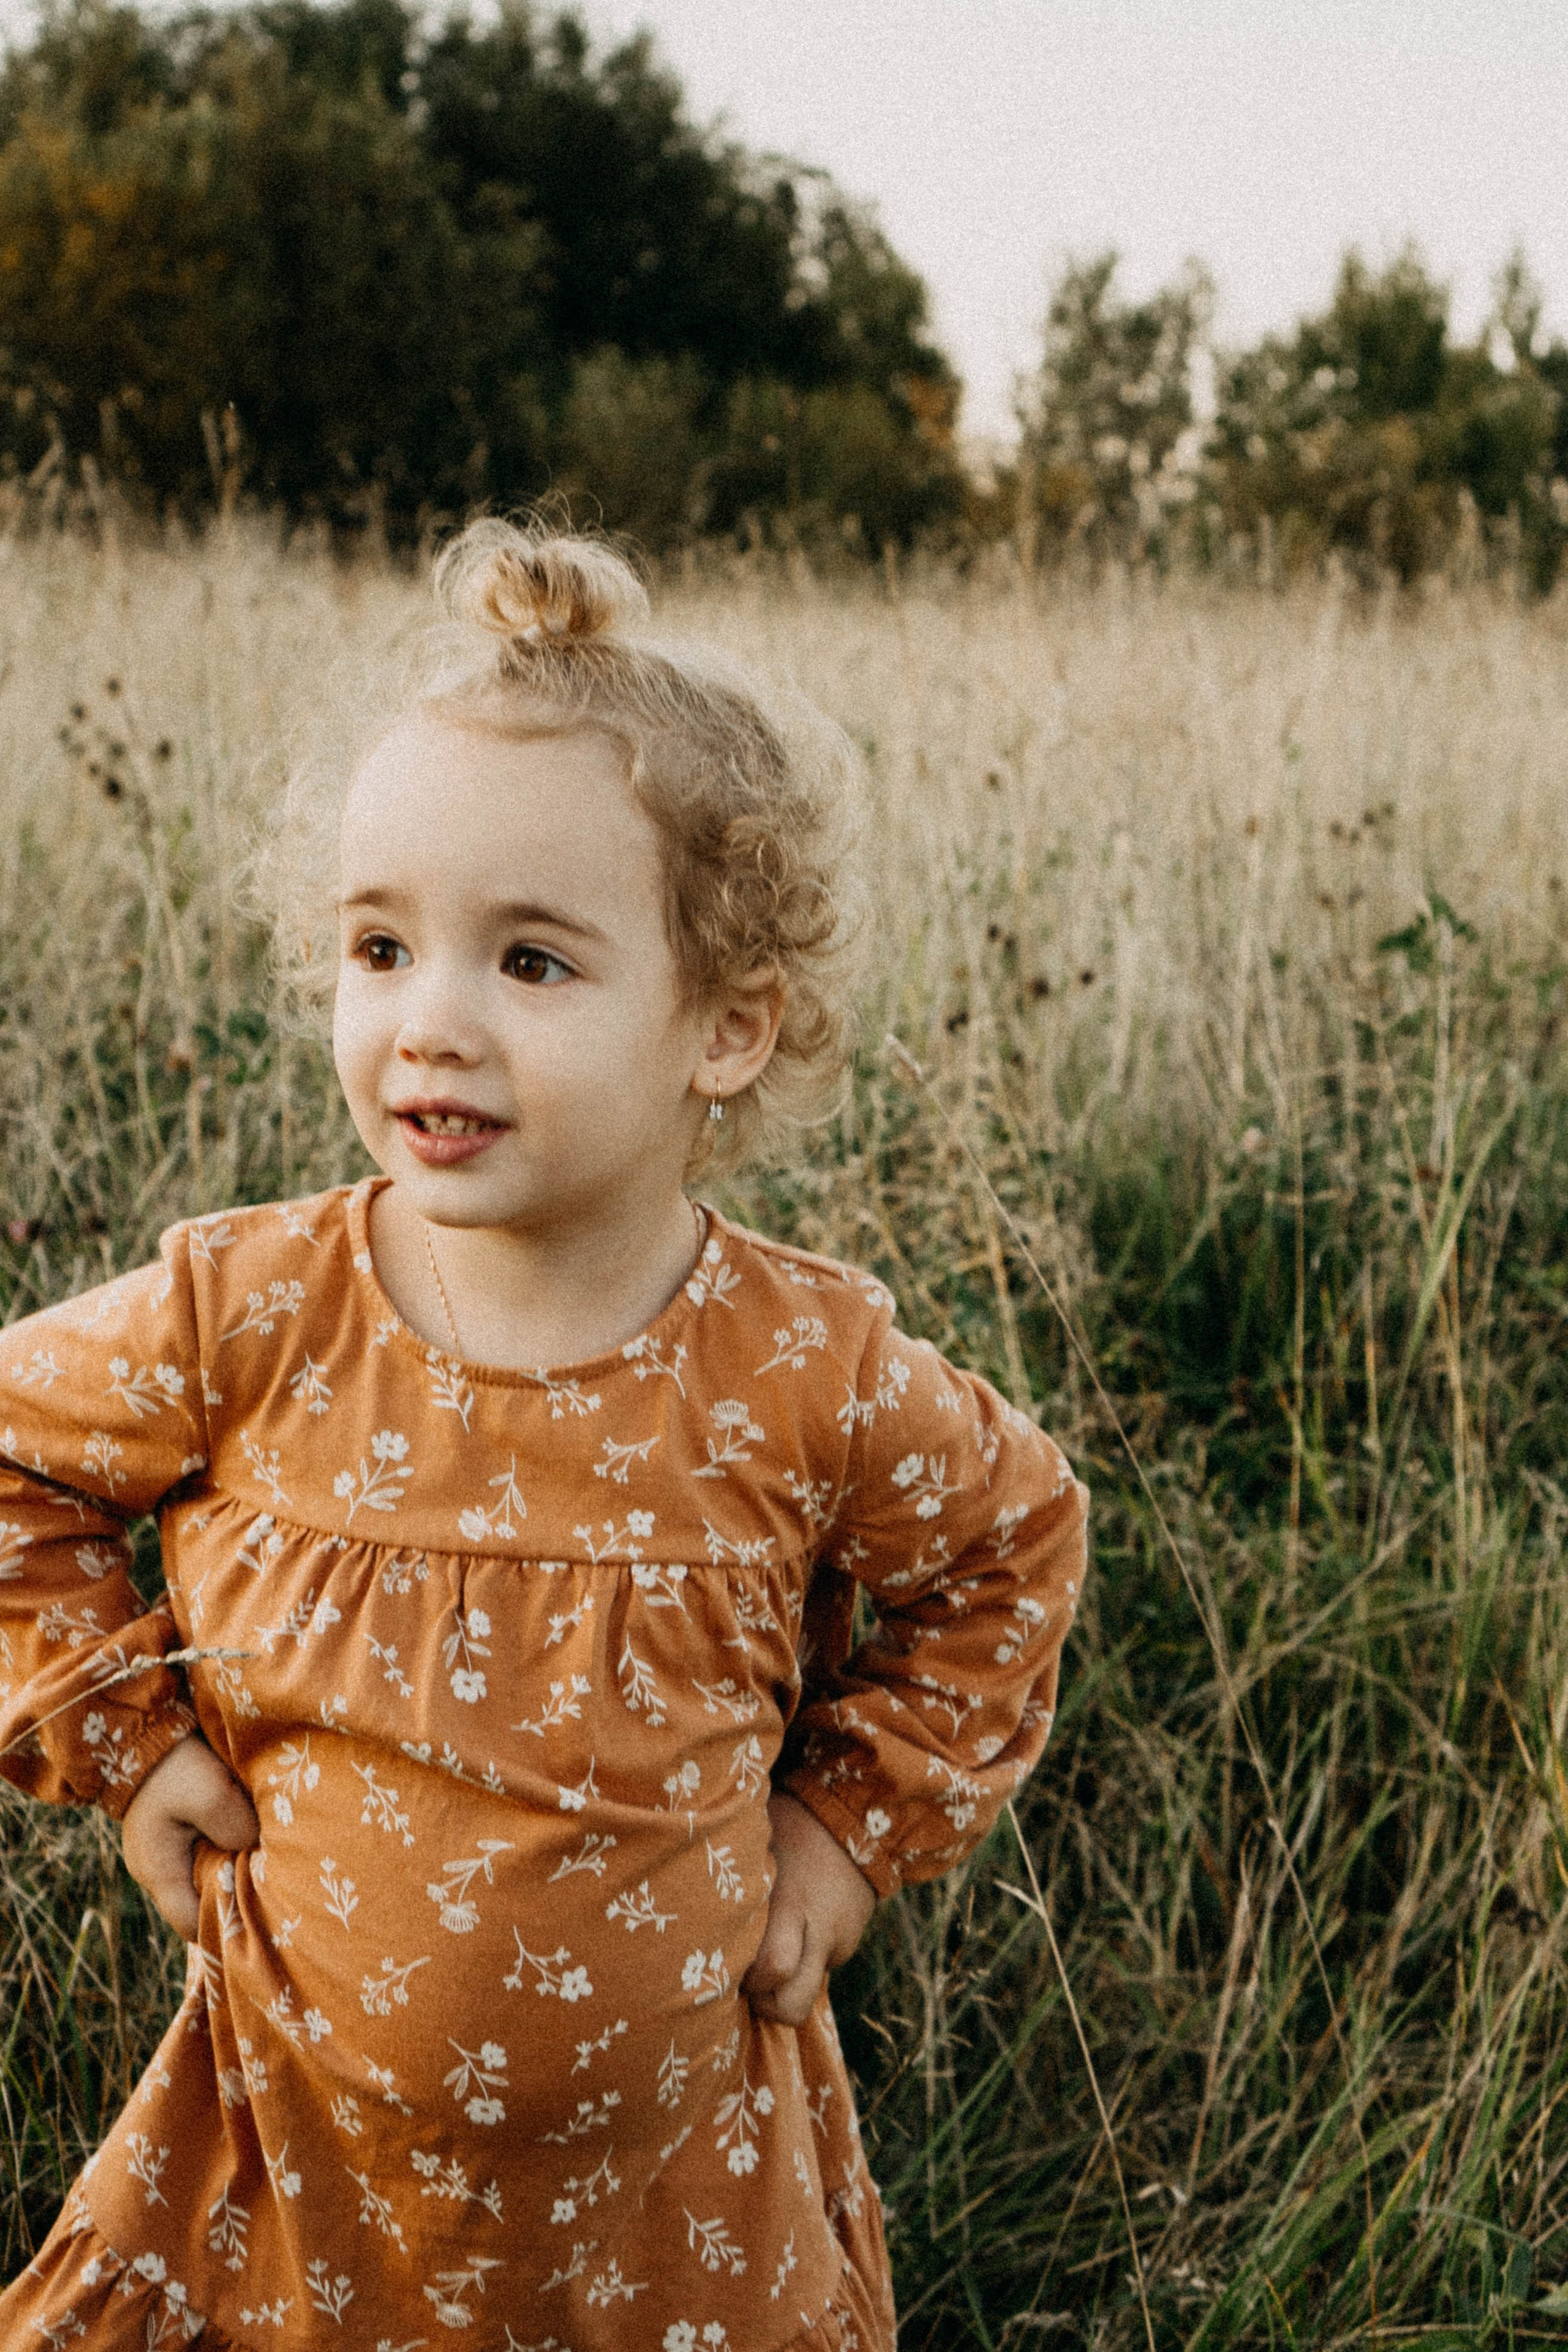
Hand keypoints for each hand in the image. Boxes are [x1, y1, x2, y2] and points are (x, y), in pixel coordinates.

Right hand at [121, 1736, 259, 1940]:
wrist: (144, 1727)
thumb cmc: (174, 1765)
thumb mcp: (211, 1795)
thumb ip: (236, 1829)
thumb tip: (257, 1849)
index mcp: (159, 1872)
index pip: (193, 1925)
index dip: (225, 1926)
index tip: (262, 1914)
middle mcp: (159, 1869)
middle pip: (201, 1903)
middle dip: (234, 1897)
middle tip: (273, 1884)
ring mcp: (165, 1849)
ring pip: (206, 1876)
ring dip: (233, 1867)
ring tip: (267, 1858)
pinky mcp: (176, 1829)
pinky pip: (206, 1851)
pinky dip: (228, 1847)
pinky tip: (253, 1835)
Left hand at [743, 1790, 875, 2026]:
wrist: (853, 1816)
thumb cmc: (787, 1824)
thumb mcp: (757, 1844)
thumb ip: (735, 1885)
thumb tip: (685, 1902)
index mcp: (790, 1902)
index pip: (772, 1967)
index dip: (744, 1979)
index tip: (720, 1964)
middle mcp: (817, 1931)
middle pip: (792, 2004)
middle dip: (763, 2005)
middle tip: (742, 1979)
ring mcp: (838, 1943)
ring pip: (807, 1995)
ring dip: (782, 1992)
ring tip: (763, 1962)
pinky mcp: (849, 1946)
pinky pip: (819, 1970)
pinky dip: (801, 1964)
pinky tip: (791, 1933)